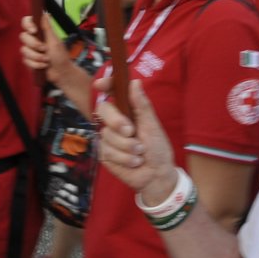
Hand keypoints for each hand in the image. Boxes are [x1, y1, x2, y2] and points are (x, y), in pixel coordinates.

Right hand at [19, 13, 61, 79]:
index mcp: (40, 32)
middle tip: (44, 49)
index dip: (27, 25)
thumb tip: (45, 13)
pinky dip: (35, 64)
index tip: (34, 31)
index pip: (26, 22)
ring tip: (46, 60)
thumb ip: (47, 27)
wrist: (61, 73)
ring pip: (24, 50)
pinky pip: (25, 60)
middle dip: (34, 45)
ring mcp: (30, 50)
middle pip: (23, 36)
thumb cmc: (61, 56)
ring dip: (36, 56)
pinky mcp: (28, 60)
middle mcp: (33, 39)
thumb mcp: (55, 41)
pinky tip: (43, 66)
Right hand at [95, 77, 178, 204]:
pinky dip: (124, 158)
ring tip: (140, 153)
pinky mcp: (104, 154)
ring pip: (107, 134)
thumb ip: (142, 105)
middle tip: (131, 132)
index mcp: (127, 111)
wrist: (156, 175)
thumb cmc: (158, 149)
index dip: (104, 85)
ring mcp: (107, 138)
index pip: (111, 92)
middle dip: (117, 121)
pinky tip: (133, 162)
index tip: (100, 85)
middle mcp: (114, 122)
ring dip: (127, 146)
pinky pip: (107, 151)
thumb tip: (135, 81)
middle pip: (103, 110)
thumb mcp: (153, 126)